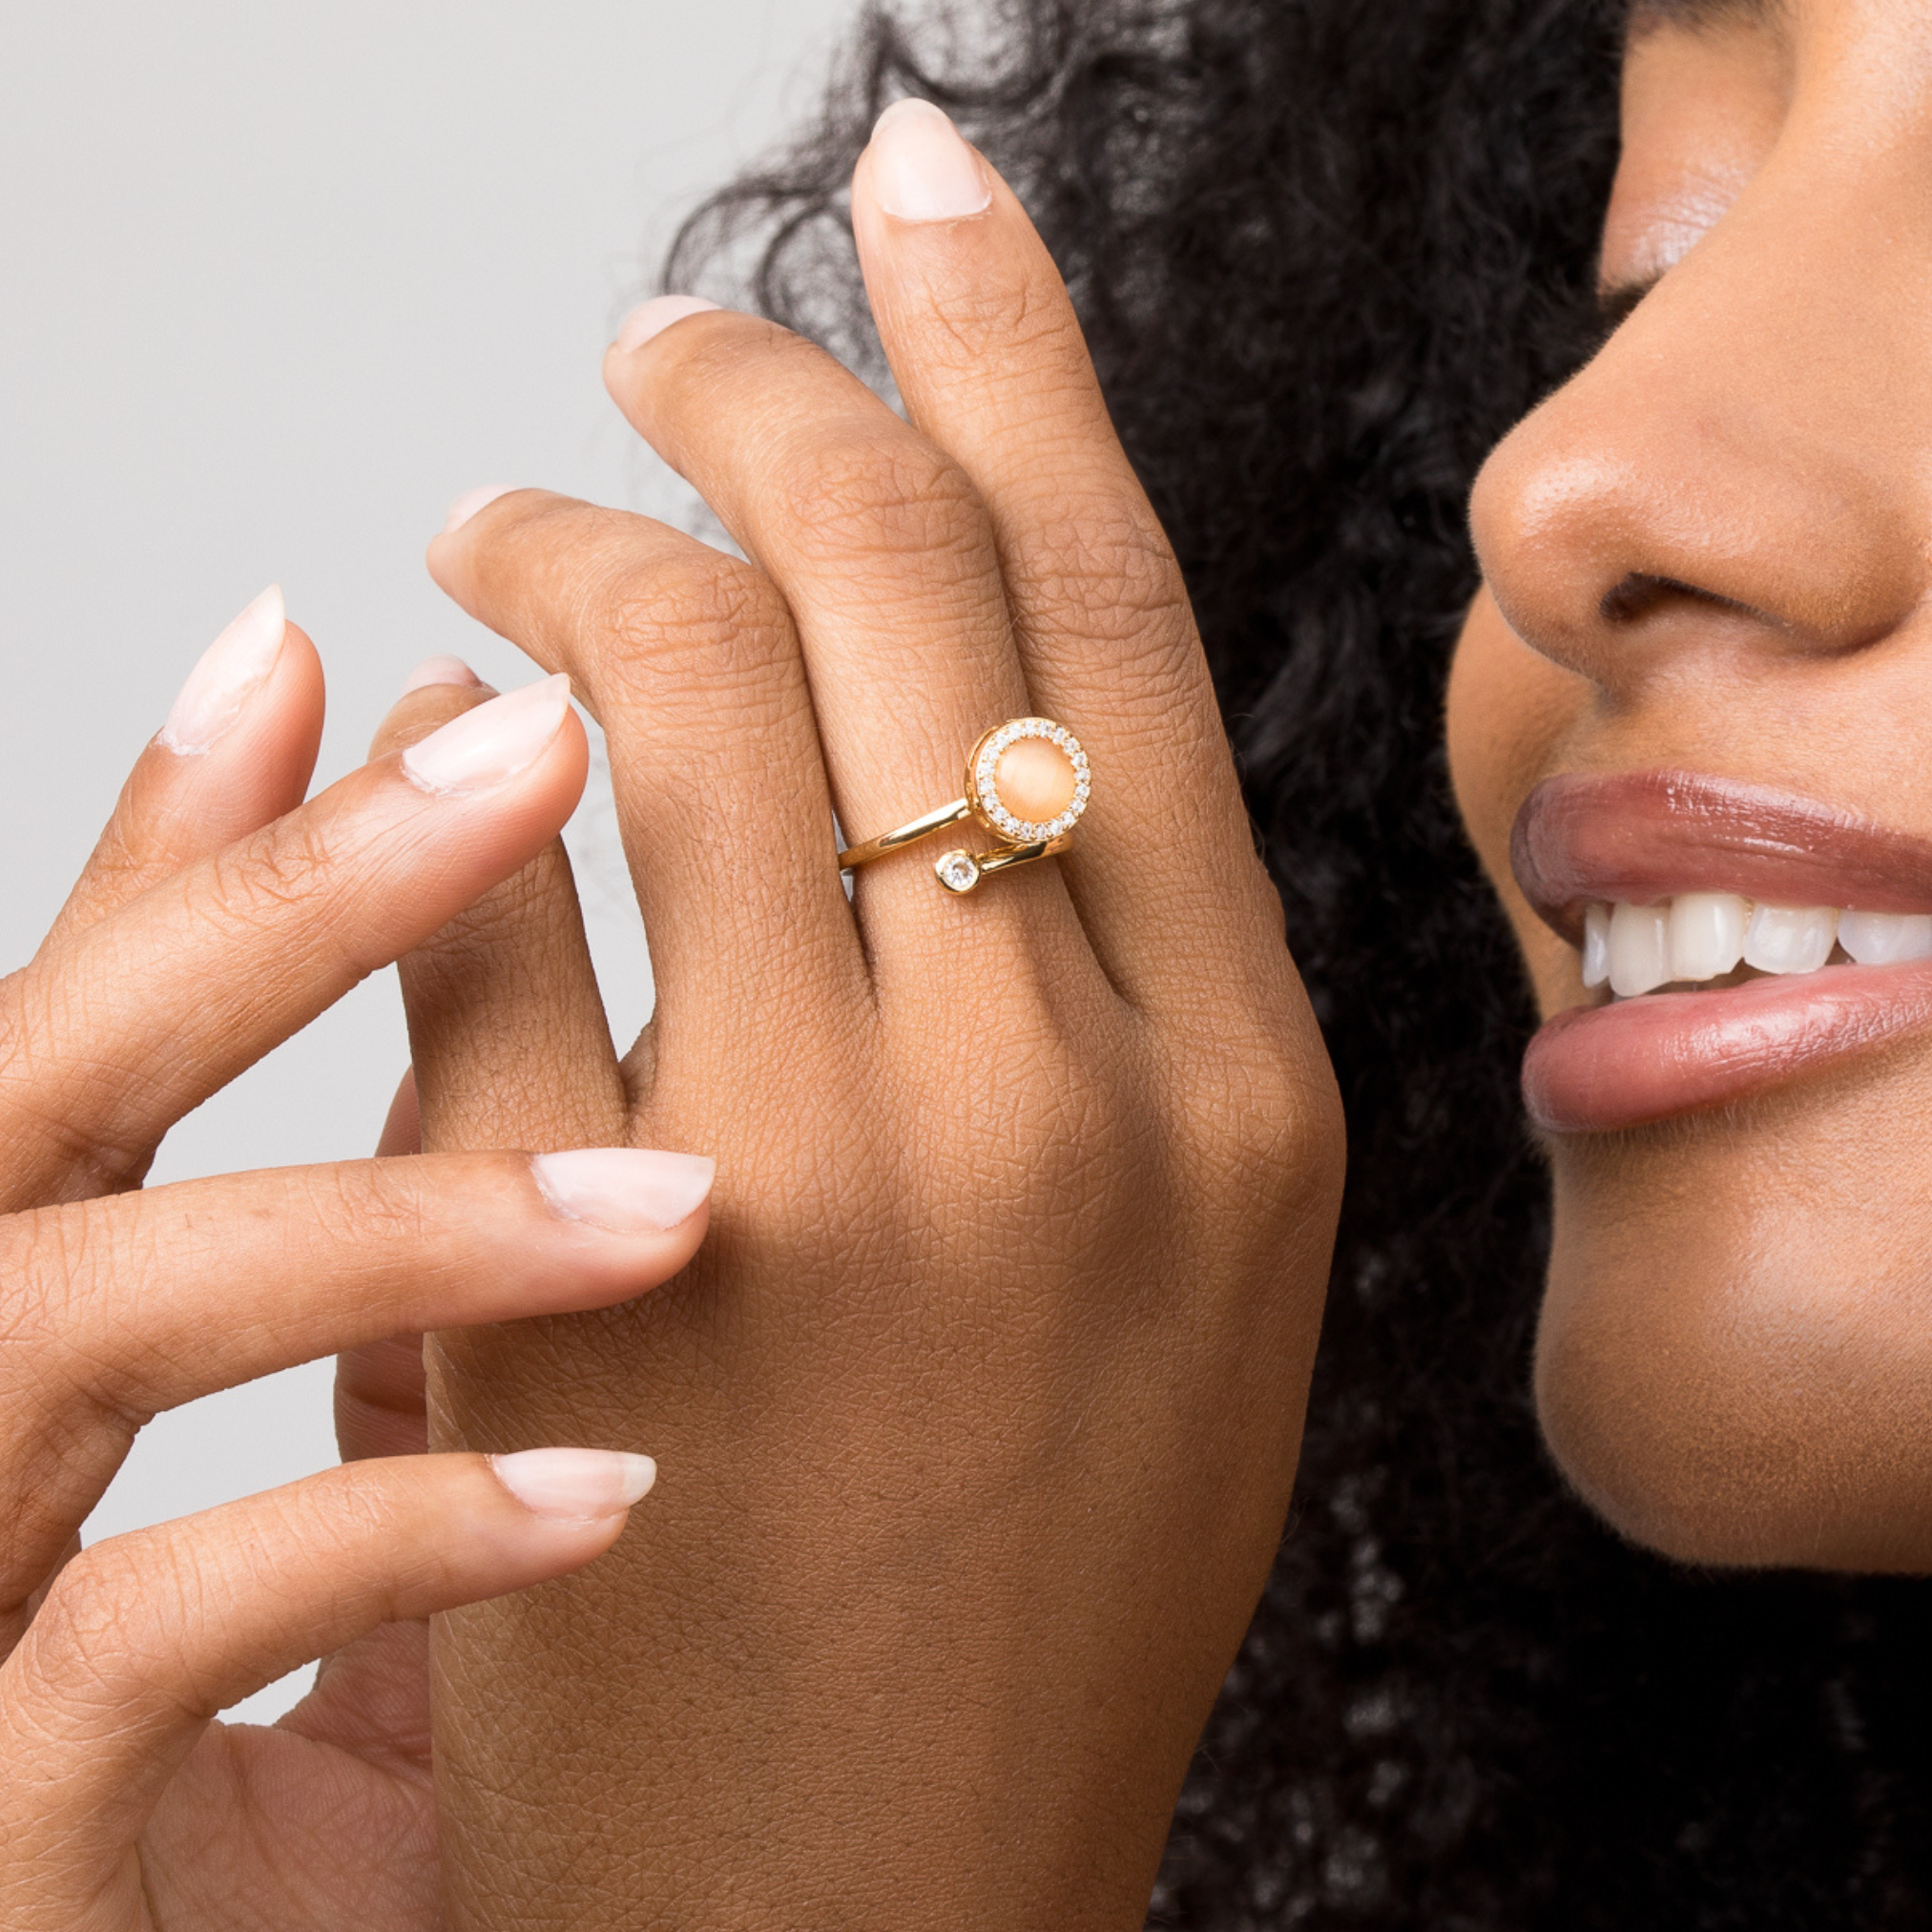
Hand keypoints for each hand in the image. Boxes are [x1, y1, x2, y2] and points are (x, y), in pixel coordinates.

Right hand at [0, 598, 713, 1930]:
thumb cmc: (349, 1754)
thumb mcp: (352, 1464)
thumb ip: (369, 1240)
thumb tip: (474, 962)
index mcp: (21, 1322)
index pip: (81, 1029)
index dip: (193, 837)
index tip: (352, 653)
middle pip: (28, 1097)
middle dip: (270, 908)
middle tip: (524, 747)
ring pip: (61, 1324)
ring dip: (386, 1227)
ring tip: (677, 1199)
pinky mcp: (5, 1837)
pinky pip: (134, 1646)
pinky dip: (379, 1537)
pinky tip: (608, 1488)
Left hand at [412, 101, 1342, 1929]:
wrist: (876, 1898)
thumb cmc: (1030, 1575)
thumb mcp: (1180, 1274)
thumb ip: (1107, 984)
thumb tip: (942, 681)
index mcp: (1239, 1082)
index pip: (1122, 603)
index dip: (1012, 349)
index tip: (921, 198)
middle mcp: (1069, 1099)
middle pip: (902, 576)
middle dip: (754, 392)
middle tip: (658, 346)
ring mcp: (834, 1185)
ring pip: (684, 677)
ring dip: (567, 545)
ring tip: (503, 533)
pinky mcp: (586, 1271)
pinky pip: (482, 897)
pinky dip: (437, 772)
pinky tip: (423, 765)